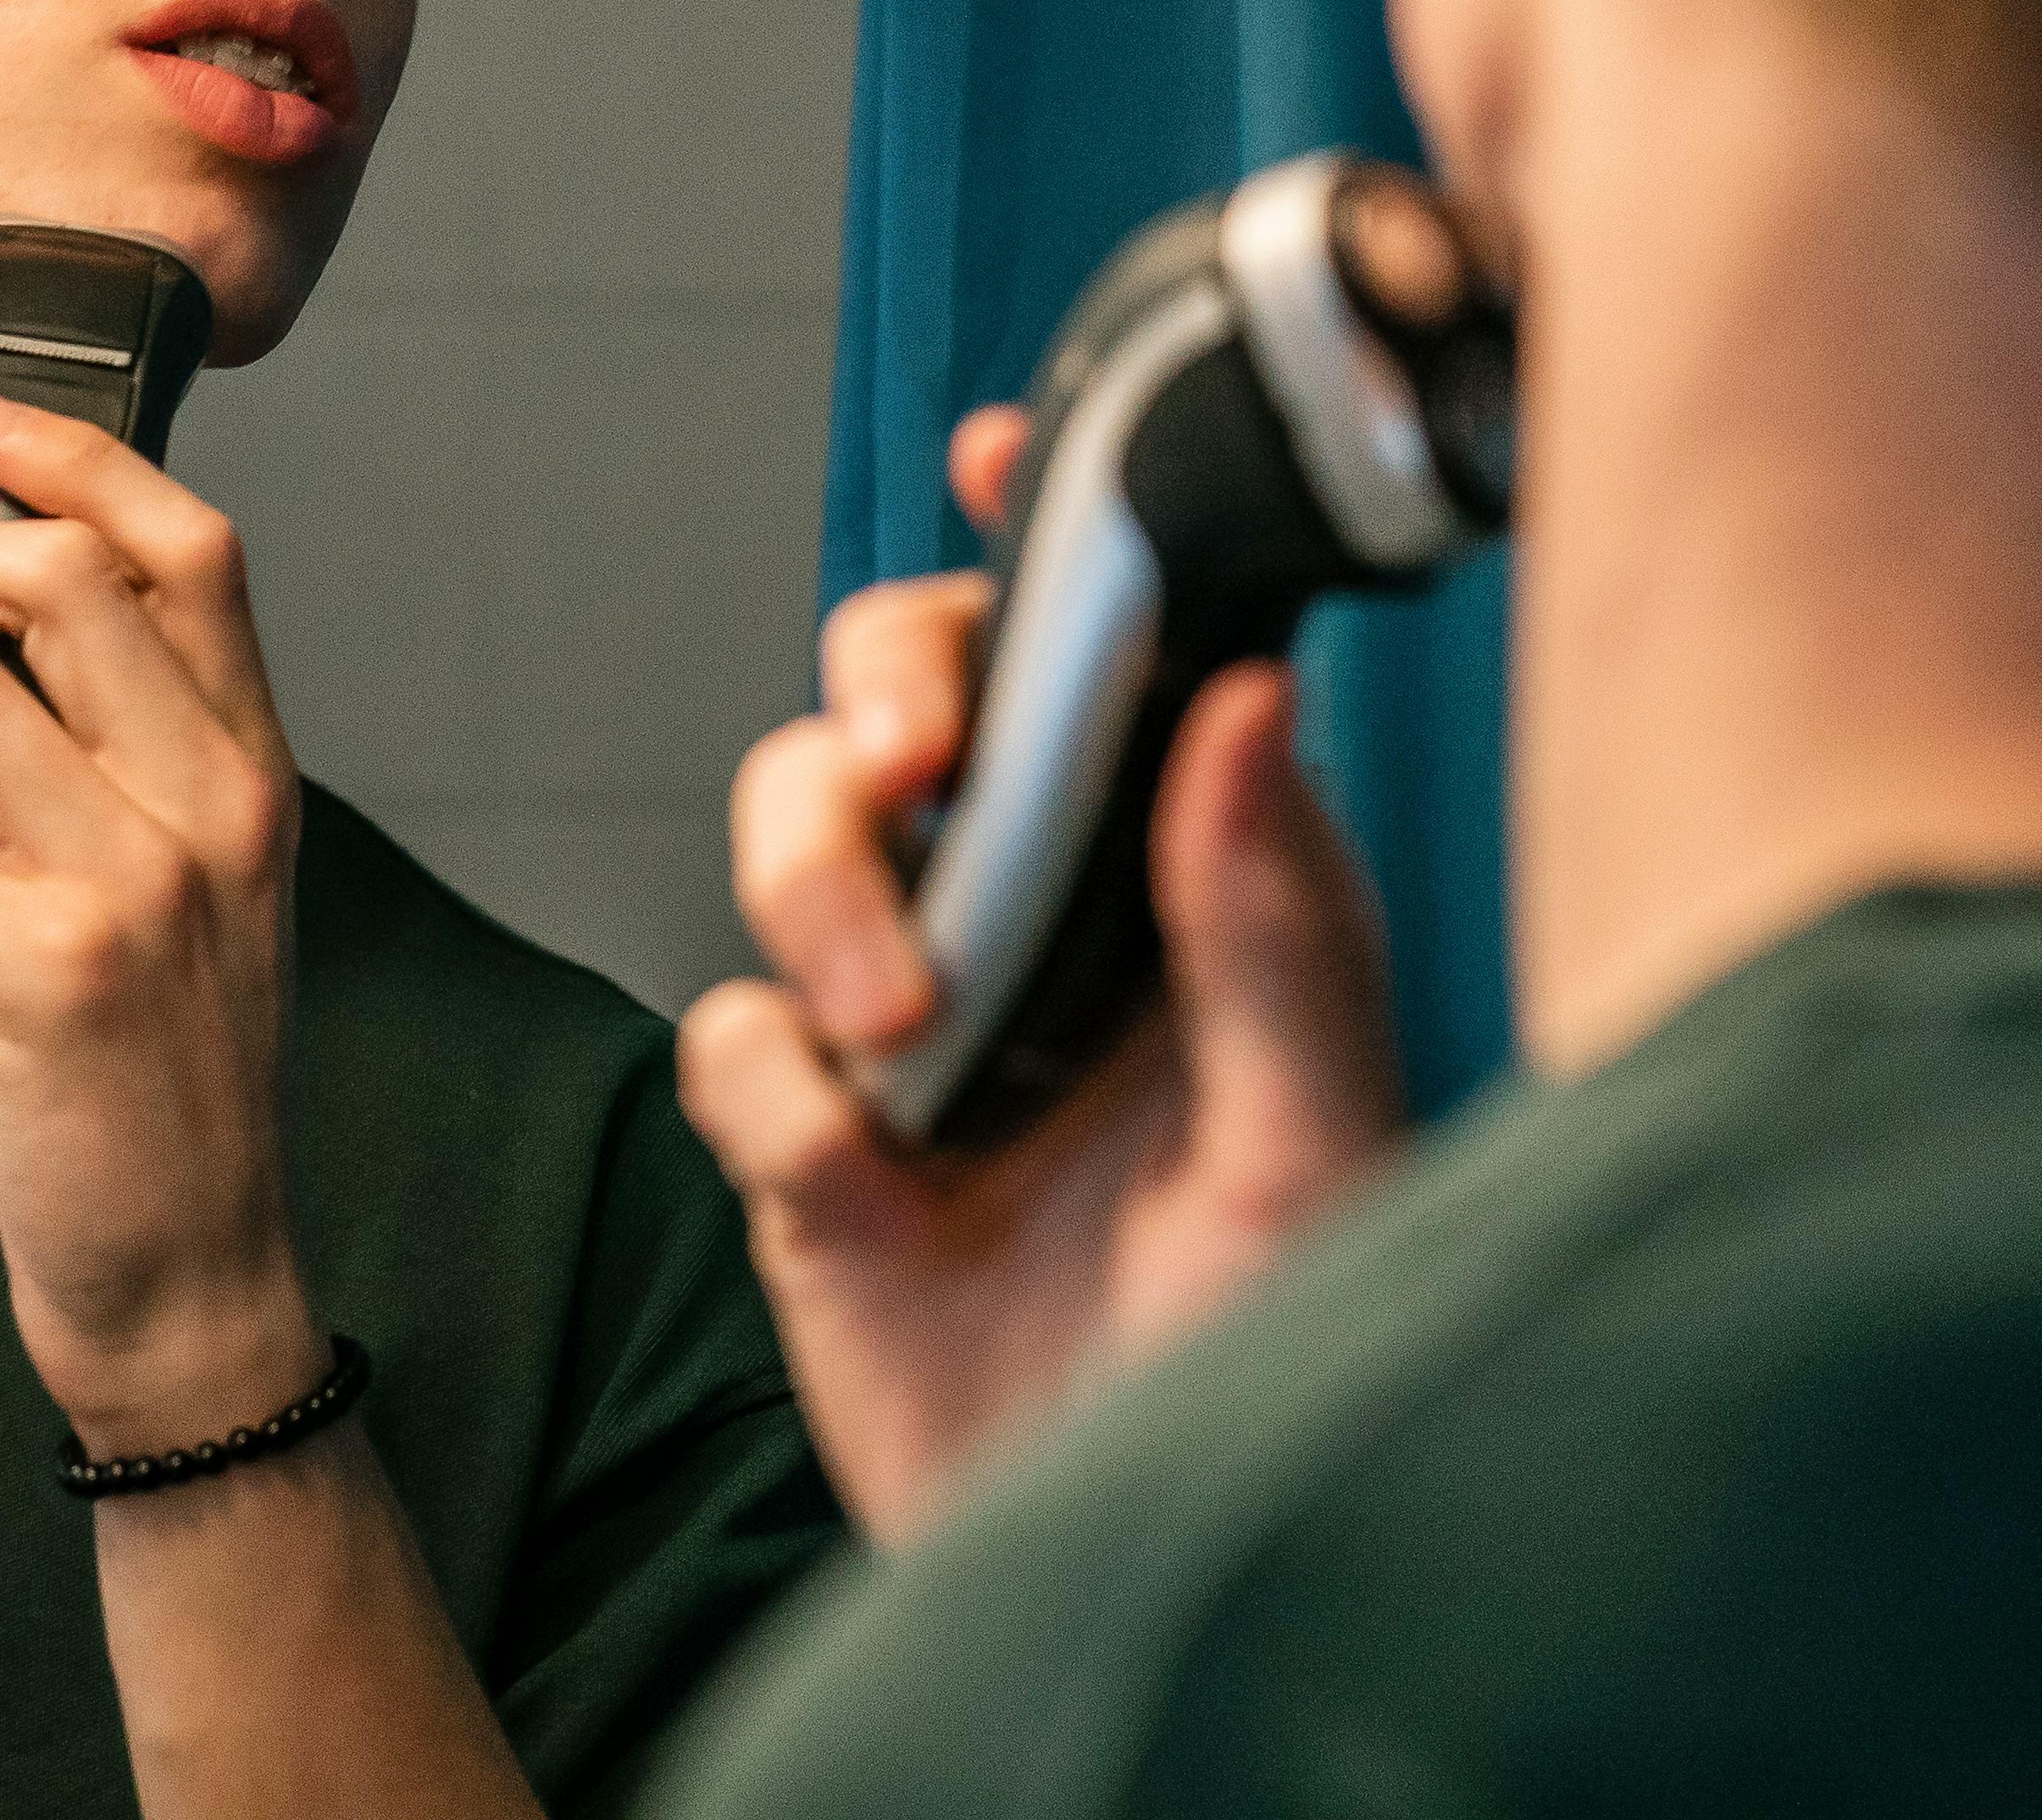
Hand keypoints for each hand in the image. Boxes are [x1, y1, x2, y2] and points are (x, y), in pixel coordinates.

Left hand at [0, 396, 321, 1452]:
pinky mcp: (54, 977)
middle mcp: (216, 806)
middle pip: (46, 574)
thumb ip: (133, 762)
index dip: (72, 457)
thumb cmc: (160, 1082)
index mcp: (250, 771)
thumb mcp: (197, 895)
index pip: (187, 544)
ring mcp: (141, 886)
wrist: (194, 1289)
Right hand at [674, 406, 1408, 1543]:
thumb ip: (1279, 933)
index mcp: (1188, 892)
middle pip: (914, 698)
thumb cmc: (1273, 1379)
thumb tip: (1253, 698)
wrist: (1119, 1590)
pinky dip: (772, 1086)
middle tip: (909, 758)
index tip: (1015, 452)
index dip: (1057, 537)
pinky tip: (859, 1179)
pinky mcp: (811, 1144)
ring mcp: (917, 1028)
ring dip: (819, 888)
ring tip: (899, 1027)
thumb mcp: (1313, 1153)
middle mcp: (1047, 929)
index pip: (1122, 660)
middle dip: (883, 684)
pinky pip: (728, 1036)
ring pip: (794, 829)